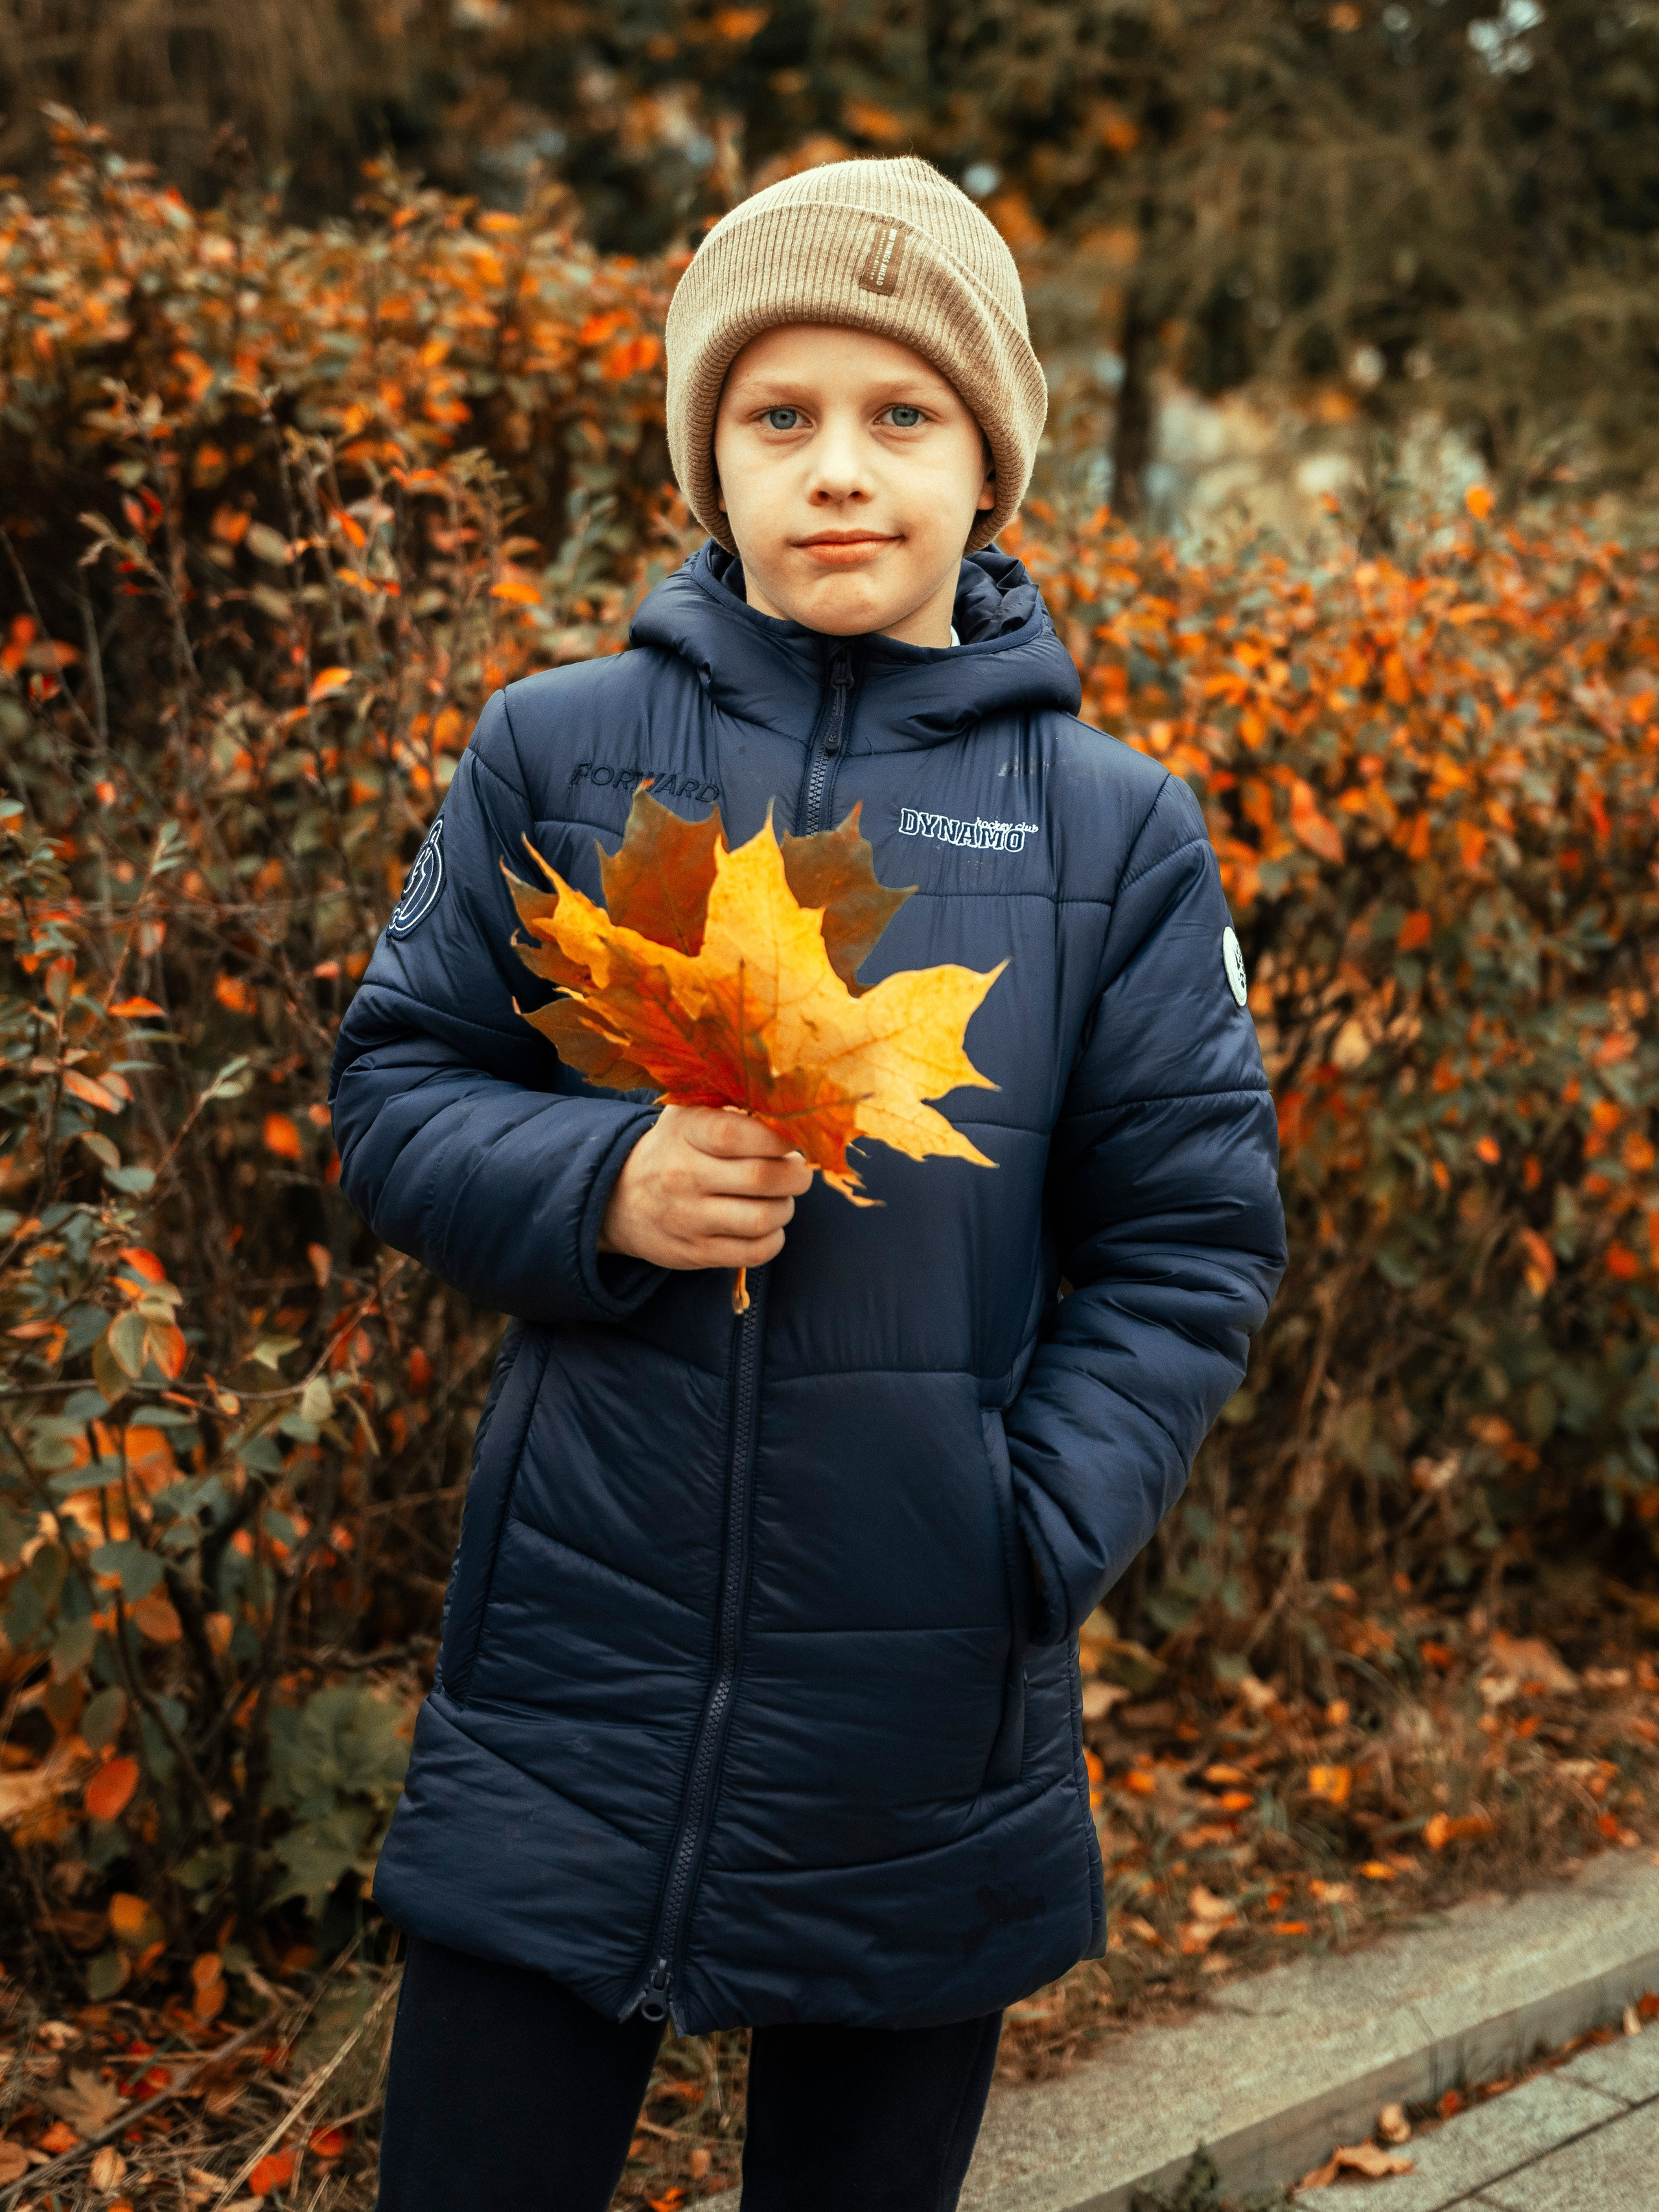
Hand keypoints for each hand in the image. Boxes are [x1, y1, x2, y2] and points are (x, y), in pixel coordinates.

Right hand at [598, 1106, 813, 1271]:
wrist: (619, 1199)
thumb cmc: (674, 1148)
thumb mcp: (689, 1114)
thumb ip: (732, 1104)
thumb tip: (788, 1105)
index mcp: (685, 1133)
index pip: (734, 1134)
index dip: (776, 1137)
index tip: (794, 1138)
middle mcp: (683, 1175)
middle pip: (760, 1177)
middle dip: (796, 1174)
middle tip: (799, 1170)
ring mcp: (688, 1218)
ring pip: (762, 1218)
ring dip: (786, 1207)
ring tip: (781, 1197)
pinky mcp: (696, 1252)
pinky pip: (754, 1251)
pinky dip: (774, 1238)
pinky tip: (767, 1225)